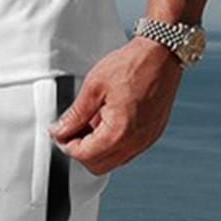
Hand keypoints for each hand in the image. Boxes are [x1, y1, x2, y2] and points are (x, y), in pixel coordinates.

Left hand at [48, 36, 183, 174]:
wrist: (161, 55)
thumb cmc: (131, 66)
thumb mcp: (94, 87)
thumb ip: (75, 115)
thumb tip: (59, 131)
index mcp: (120, 132)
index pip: (85, 155)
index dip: (67, 146)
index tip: (59, 133)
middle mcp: (136, 142)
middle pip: (99, 166)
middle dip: (81, 151)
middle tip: (71, 130)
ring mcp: (146, 140)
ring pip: (113, 160)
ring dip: (97, 148)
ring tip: (90, 121)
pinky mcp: (152, 134)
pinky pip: (127, 150)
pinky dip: (112, 143)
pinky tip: (106, 120)